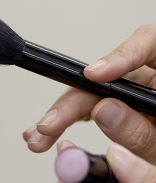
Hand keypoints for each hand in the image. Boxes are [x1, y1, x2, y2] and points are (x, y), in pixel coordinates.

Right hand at [22, 26, 155, 163]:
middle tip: (50, 125)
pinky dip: (71, 122)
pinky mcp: (123, 110)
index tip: (94, 76)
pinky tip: (49, 135)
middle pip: (107, 79)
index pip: (150, 46)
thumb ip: (142, 133)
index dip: (120, 57)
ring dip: (62, 116)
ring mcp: (136, 97)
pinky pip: (94, 109)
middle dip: (72, 102)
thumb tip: (103, 110)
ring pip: (94, 95)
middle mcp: (152, 82)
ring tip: (38, 137)